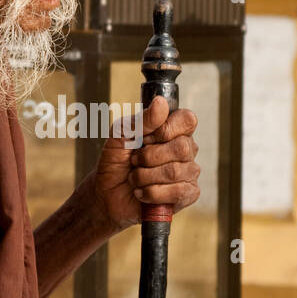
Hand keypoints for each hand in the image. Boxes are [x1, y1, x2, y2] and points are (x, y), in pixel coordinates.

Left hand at [92, 95, 199, 231]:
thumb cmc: (115, 162)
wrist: (107, 194)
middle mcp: (185, 149)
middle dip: (149, 157)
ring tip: (135, 179)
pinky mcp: (188, 194)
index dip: (165, 130)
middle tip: (134, 161)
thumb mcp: (120, 136)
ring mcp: (189, 172)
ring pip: (176, 172)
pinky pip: (178, 192)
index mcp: (173, 130)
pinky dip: (152, 193)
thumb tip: (161, 103)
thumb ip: (141, 120)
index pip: (187, 120)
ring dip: (145, 177)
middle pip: (182, 147)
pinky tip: (142, 193)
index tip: (144, 139)